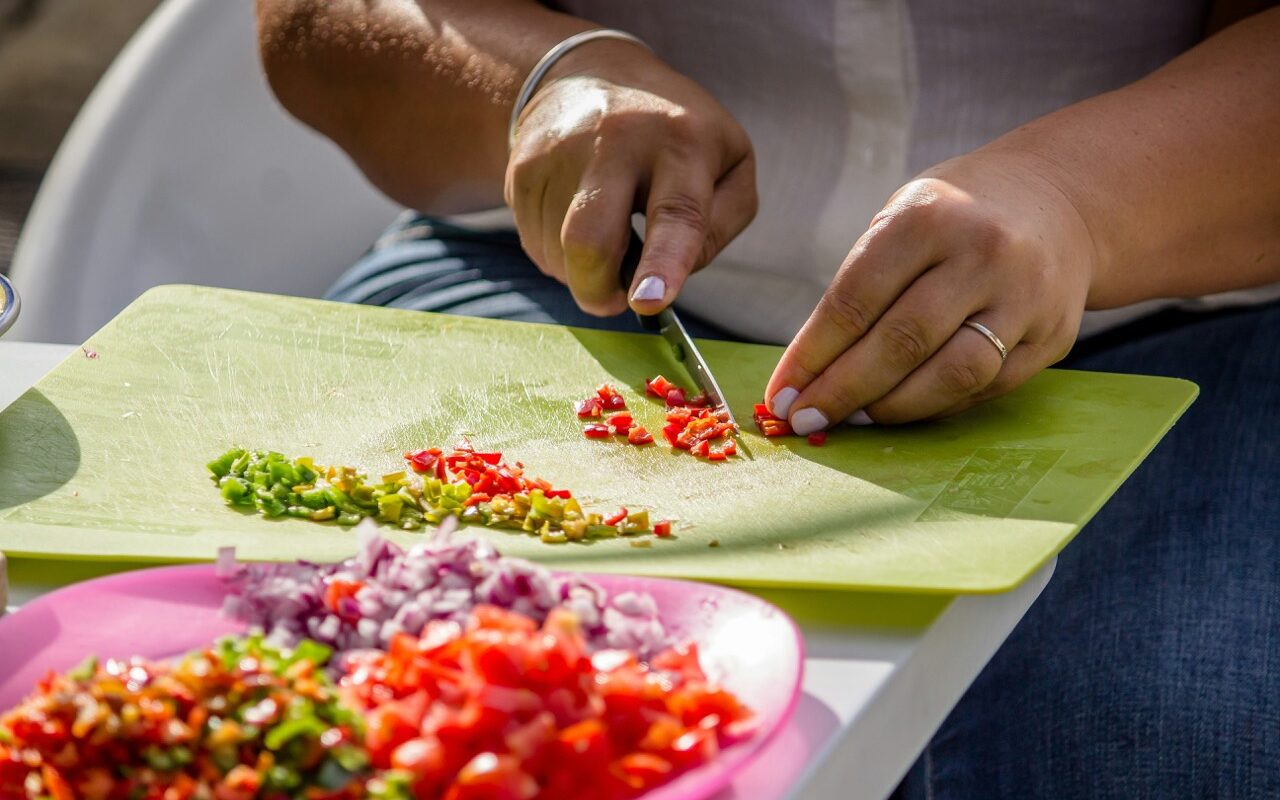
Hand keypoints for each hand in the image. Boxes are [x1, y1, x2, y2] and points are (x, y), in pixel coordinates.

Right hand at [505, 41, 755, 315]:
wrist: (594, 73)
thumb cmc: (677, 134)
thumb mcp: (731, 164)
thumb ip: (720, 224)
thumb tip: (675, 274)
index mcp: (683, 142)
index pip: (675, 213)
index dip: (663, 263)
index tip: (649, 302)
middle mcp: (616, 140)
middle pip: (589, 241)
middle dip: (597, 291)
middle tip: (615, 299)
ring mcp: (560, 152)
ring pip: (559, 254)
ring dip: (582, 270)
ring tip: (607, 231)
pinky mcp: (523, 167)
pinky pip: (535, 244)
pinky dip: (560, 254)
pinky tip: (578, 220)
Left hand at [765, 150, 1097, 431]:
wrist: (1057, 202)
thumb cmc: (953, 218)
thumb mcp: (900, 221)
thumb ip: (860, 287)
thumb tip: (807, 372)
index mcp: (927, 217)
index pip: (855, 301)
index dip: (811, 356)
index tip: (780, 394)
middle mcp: (982, 253)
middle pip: (900, 343)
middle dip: (843, 391)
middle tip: (805, 419)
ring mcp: (1024, 297)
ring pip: (950, 375)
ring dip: (891, 409)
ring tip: (853, 419)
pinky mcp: (1051, 336)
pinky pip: (984, 388)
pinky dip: (935, 407)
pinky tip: (902, 410)